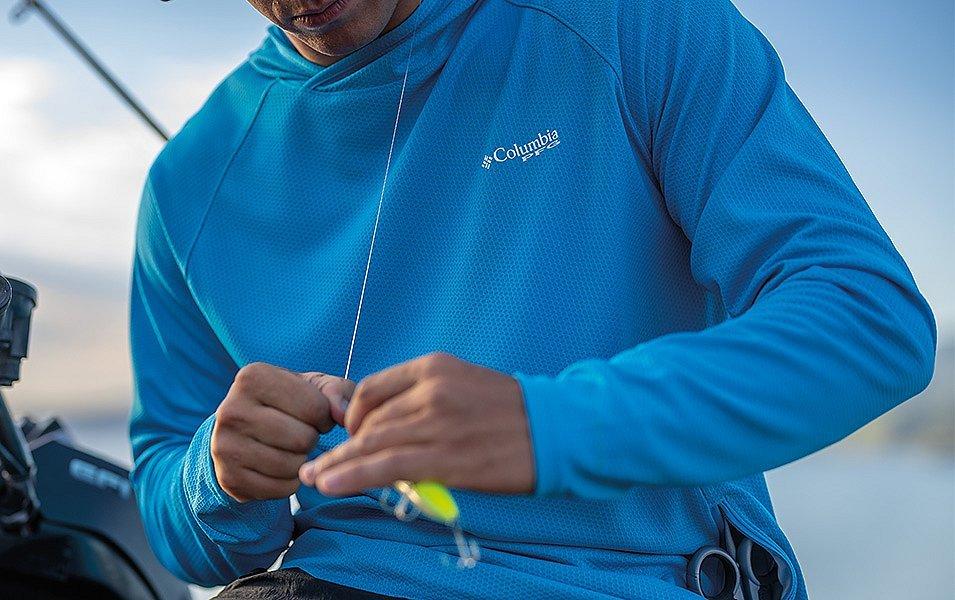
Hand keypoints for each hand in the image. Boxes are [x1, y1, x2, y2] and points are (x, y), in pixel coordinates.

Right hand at [211, 362, 354, 501]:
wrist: (242, 433)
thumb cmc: (287, 404)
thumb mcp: (313, 386)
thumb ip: (337, 391)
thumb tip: (343, 415)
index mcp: (253, 377)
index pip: (315, 407)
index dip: (324, 416)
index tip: (312, 414)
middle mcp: (231, 409)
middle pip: (303, 439)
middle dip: (311, 439)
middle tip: (299, 433)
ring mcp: (224, 445)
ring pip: (292, 466)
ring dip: (301, 461)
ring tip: (289, 448)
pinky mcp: (228, 478)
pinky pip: (280, 489)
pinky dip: (289, 483)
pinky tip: (279, 467)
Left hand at [298, 353, 534, 495]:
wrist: (558, 426)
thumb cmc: (513, 410)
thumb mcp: (464, 384)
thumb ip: (424, 397)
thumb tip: (386, 427)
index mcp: (433, 367)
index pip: (372, 388)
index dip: (353, 415)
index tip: (349, 434)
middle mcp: (430, 390)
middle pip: (369, 420)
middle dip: (342, 446)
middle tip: (319, 466)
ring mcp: (437, 423)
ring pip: (371, 444)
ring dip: (337, 464)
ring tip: (315, 480)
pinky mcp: (445, 458)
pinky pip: (387, 466)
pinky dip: (352, 475)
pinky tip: (331, 483)